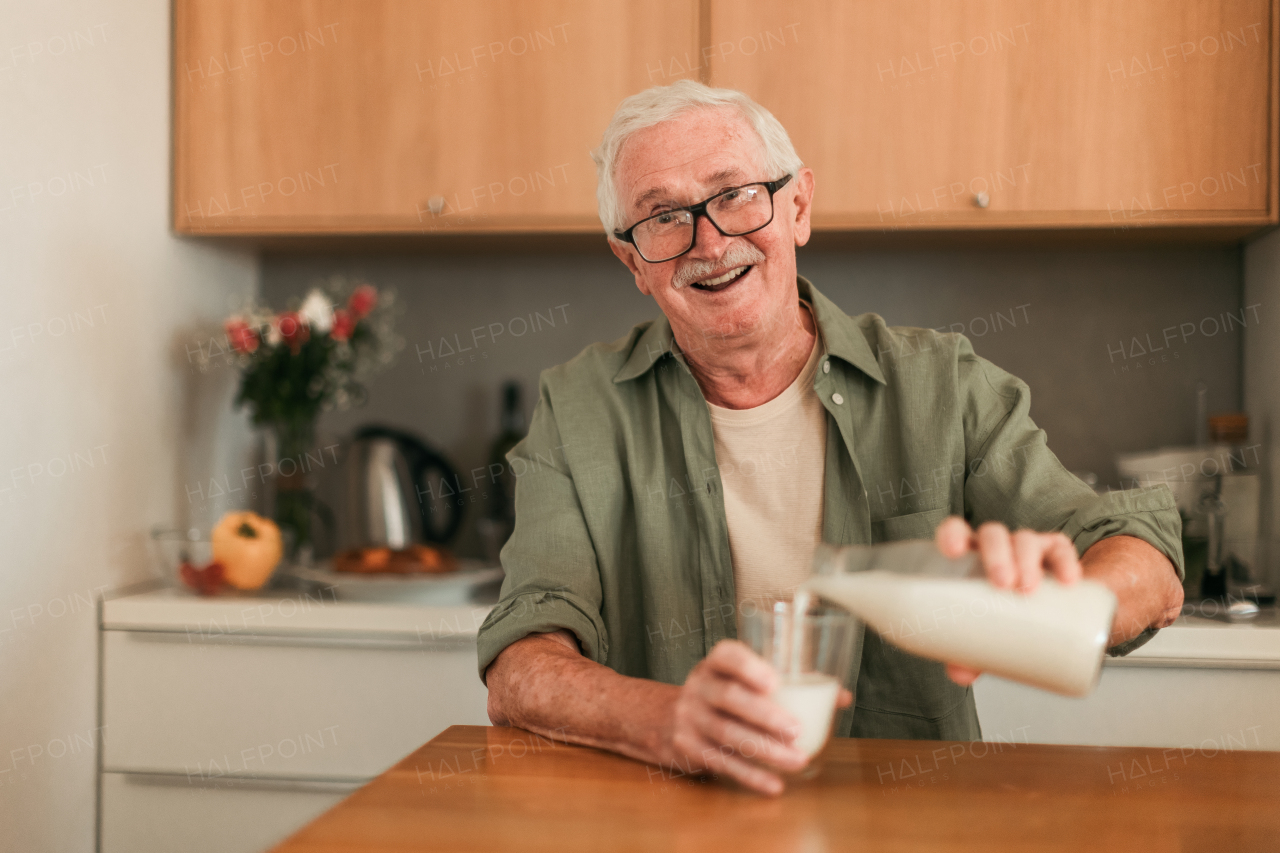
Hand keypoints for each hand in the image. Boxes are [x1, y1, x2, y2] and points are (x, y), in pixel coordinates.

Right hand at [664, 639, 851, 795]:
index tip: (776, 682)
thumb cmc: (722, 695)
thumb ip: (790, 684)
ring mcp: (690, 717)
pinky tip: (774, 784)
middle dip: (765, 715)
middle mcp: (700, 686)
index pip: (728, 656)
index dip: (749, 667)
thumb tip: (839, 697)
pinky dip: (750, 775)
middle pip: (729, 698)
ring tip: (797, 760)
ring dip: (765, 750)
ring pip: (727, 734)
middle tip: (797, 730)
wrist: (665, 718)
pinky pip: (721, 762)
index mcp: (716, 663)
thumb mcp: (742, 680)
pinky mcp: (687, 747)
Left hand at [934, 517, 1080, 685]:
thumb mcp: (985, 630)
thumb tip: (959, 673)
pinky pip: (1062, 550)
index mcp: (970, 557)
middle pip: (994, 535)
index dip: (952, 534)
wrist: (1050, 611)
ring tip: (1028, 588)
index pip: (956, 532)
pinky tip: (1069, 580)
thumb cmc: (1004, 613)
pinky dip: (1066, 562)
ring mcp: (1028, 549)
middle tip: (1002, 584)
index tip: (952, 551)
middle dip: (997, 555)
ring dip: (1027, 559)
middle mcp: (998, 548)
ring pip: (1025, 540)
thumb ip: (969, 651)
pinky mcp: (1057, 556)